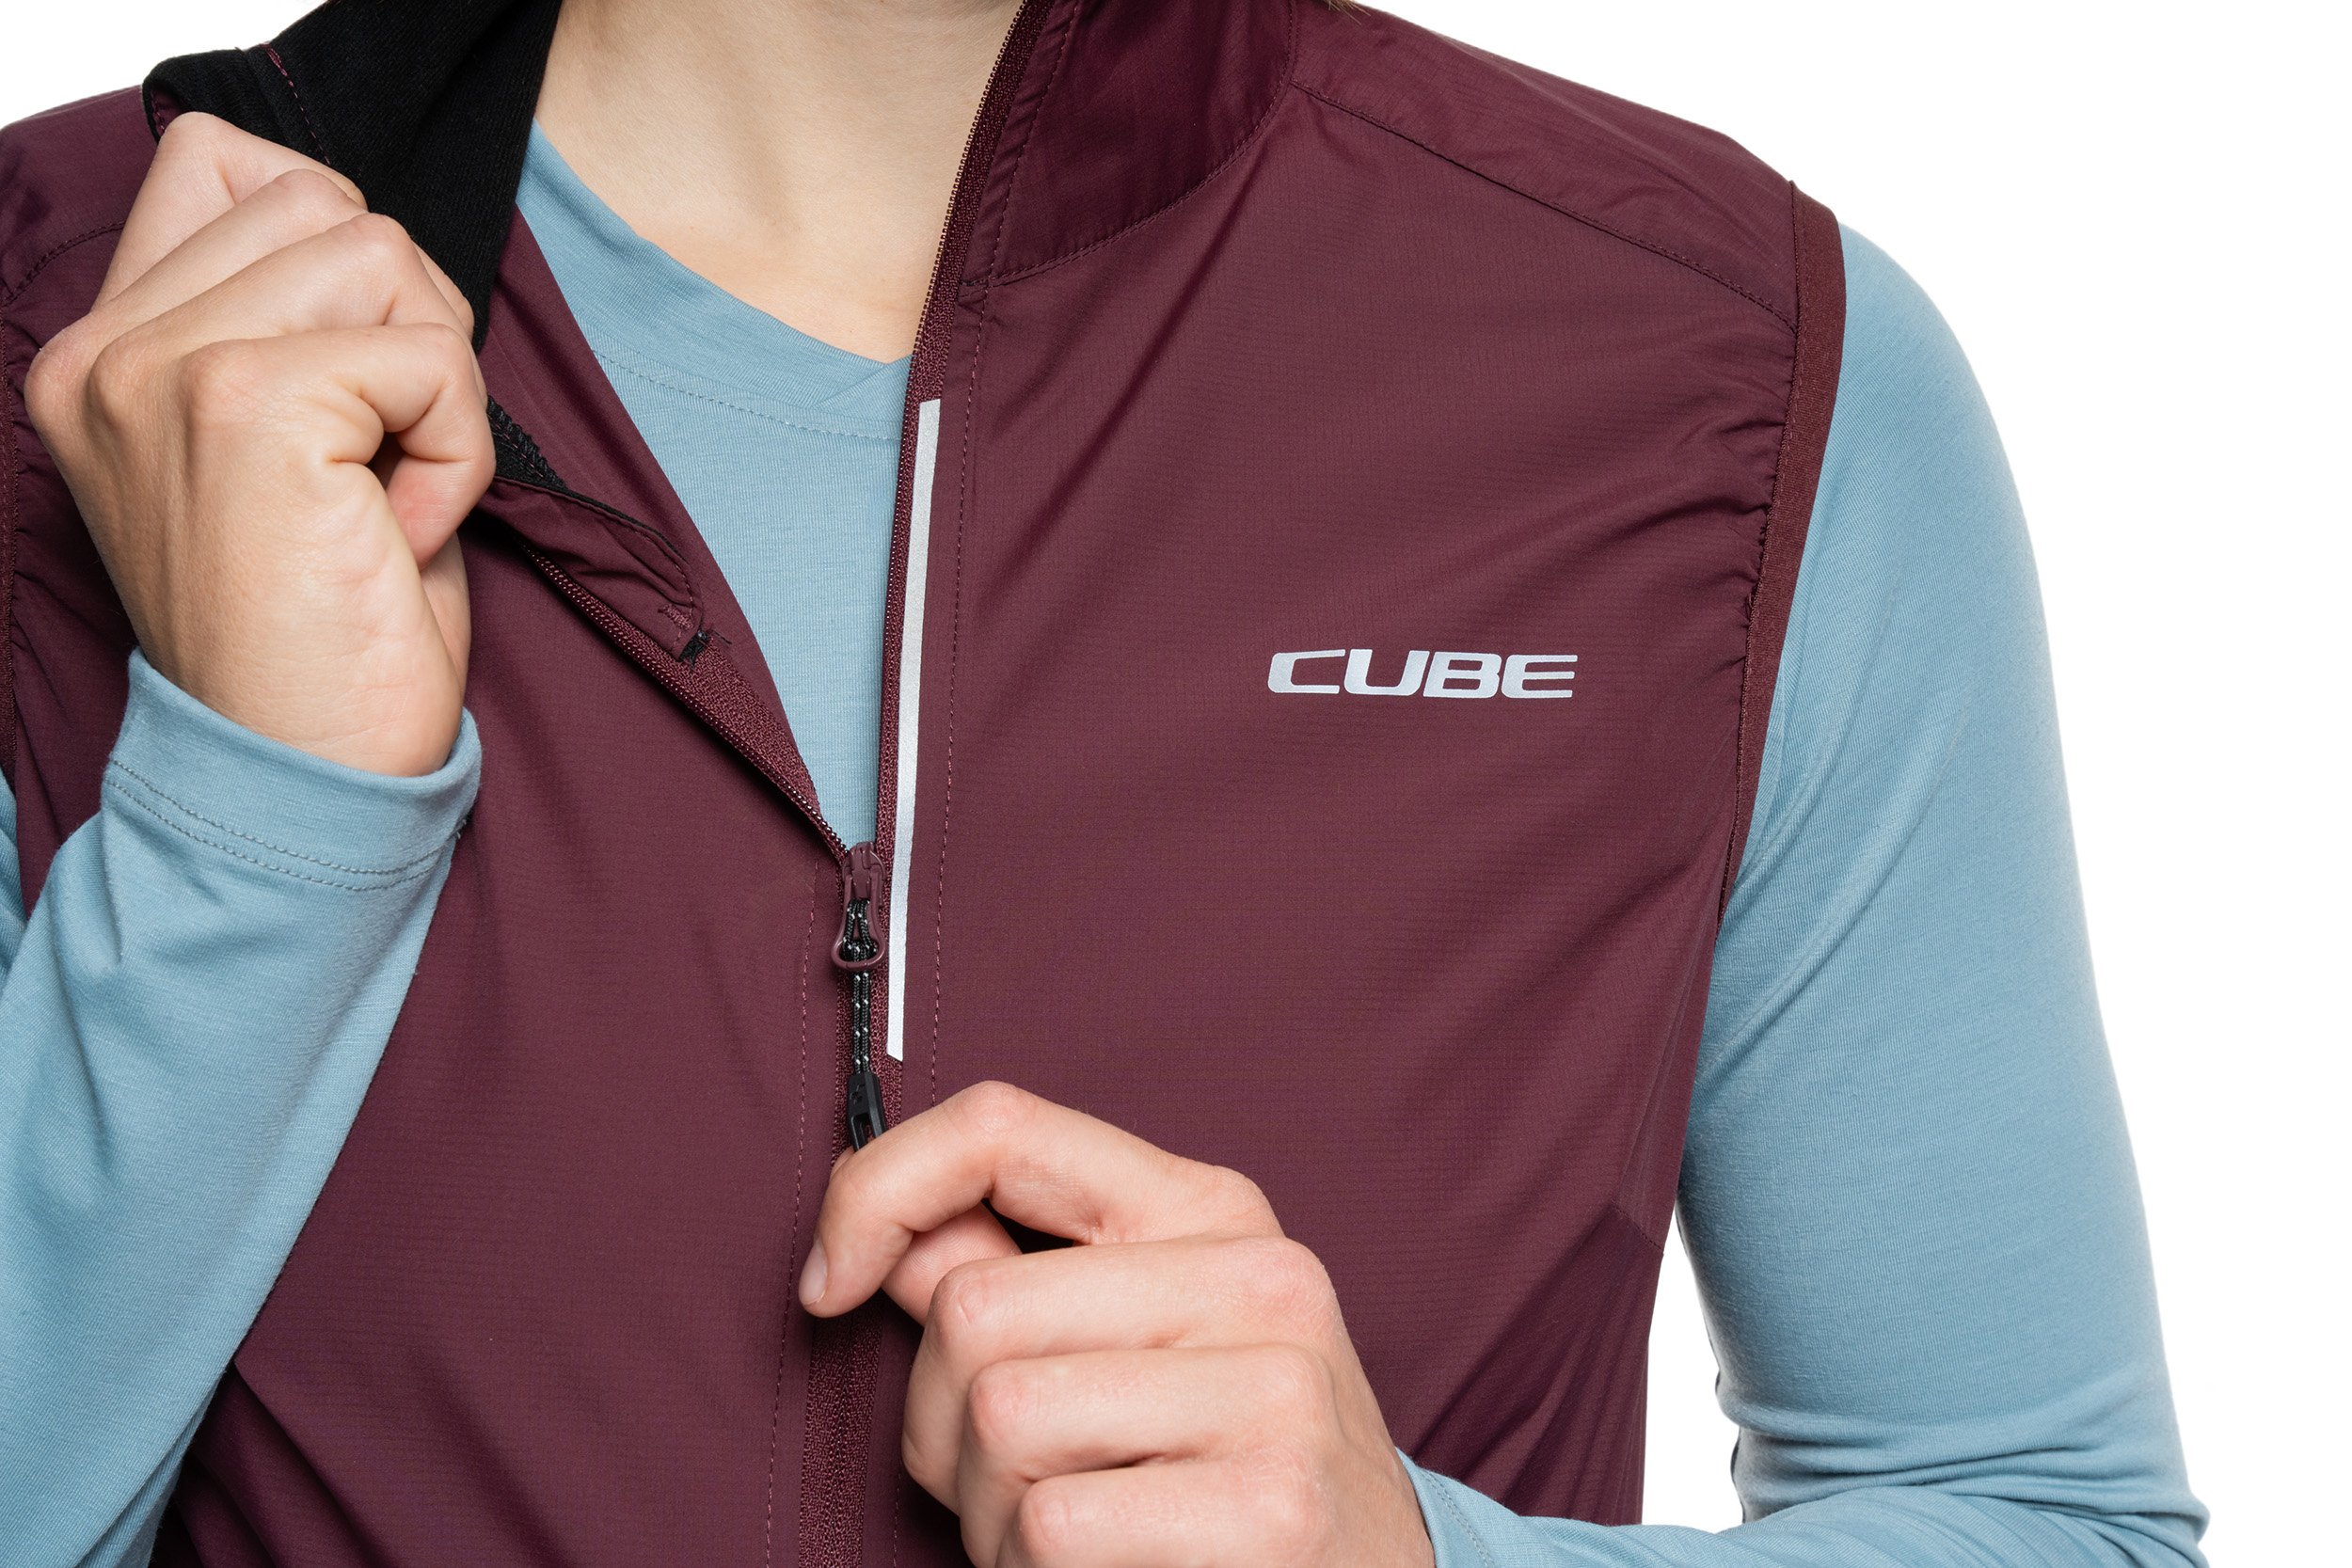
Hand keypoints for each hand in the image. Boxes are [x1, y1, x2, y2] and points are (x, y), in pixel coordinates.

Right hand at [23, 112, 489, 776]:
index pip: (220, 162)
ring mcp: (164, 371)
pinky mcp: (249, 408)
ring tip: (388, 495)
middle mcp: (106, 351)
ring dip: (435, 380)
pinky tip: (402, 534)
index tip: (353, 381)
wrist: (303, 776)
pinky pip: (431, 357)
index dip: (333, 247)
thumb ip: (285, 324)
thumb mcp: (287, 455)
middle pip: (325, 202)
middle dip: (406, 321)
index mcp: (100, 353)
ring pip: (381, 253)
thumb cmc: (321, 631)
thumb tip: (370, 236)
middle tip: (385, 457)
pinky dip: (459, 449)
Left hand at [801, 1081, 1435, 1567]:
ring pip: (999, 1418)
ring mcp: (1277, 1390)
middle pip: (972, 1309)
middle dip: (940, 1427)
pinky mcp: (1271, 1507)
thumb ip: (1017, 1279)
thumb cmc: (1224, 1468)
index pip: (1000, 1125)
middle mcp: (1257, 1276)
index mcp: (1209, 1208)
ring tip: (1068, 1531)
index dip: (876, 1190)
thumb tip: (878, 1237)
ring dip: (990, 1514)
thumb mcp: (1142, 1339)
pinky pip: (1053, 1526)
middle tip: (1010, 1485)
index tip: (830, 1283)